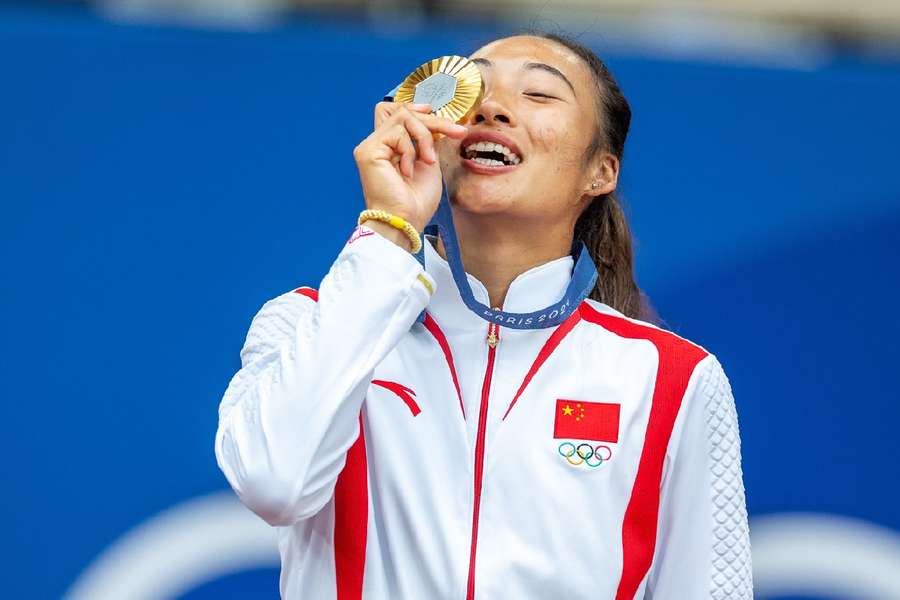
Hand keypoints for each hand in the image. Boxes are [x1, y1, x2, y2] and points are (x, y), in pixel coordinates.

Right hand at [353, 102, 466, 231]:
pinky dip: (410, 150)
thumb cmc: (417, 201)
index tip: (441, 119)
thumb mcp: (429, 162)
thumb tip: (435, 119)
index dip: (417, 109)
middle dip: (433, 120)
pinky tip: (408, 170)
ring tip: (428, 161)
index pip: (398, 112)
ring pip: (402, 116)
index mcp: (388, 147)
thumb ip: (427, 140)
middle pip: (403, 110)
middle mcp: (376, 144)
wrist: (406, 221)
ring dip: (424, 136)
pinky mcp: (368, 151)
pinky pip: (397, 132)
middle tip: (455, 132)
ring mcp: (370, 146)